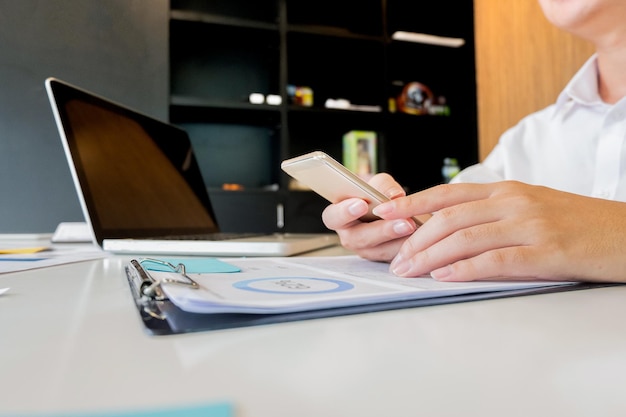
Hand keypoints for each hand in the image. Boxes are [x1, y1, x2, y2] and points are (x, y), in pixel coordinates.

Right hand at [322, 173, 418, 261]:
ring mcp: (365, 250)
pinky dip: (407, 247)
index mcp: (338, 215)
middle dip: (381, 230)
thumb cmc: (377, 194)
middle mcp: (349, 235)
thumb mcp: (379, 183)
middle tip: (402, 221)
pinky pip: (393, 257)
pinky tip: (420, 237)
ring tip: (414, 226)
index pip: (333, 217)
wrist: (389, 208)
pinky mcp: (383, 258)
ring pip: (378, 251)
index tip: (362, 204)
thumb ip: (384, 186)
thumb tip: (394, 196)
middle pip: (358, 238)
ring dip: (397, 240)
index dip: (345, 212)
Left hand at [372, 181, 625, 282]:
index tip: (386, 210)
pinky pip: (495, 259)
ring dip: (430, 256)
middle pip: (449, 217)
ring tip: (410, 270)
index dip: (413, 202)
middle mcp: (514, 202)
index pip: (448, 193)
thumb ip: (492, 215)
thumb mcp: (531, 208)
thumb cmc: (578, 224)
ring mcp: (531, 225)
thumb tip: (450, 231)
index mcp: (508, 190)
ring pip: (465, 236)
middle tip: (396, 259)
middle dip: (415, 239)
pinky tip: (444, 276)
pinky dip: (465, 268)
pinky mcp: (547, 252)